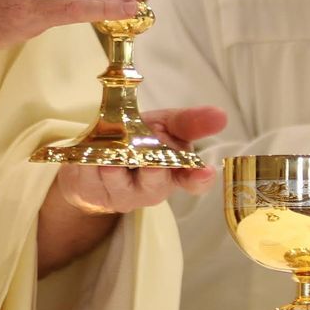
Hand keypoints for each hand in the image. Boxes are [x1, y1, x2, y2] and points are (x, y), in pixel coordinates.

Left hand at [37, 105, 226, 274]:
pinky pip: (90, 175)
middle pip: (154, 183)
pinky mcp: (92, 192)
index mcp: (175, 173)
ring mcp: (121, 194)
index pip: (193, 183)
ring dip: (115, 161)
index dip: (199, 179)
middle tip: (150, 147)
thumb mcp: (164, 125)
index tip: (205, 171)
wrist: (97, 157)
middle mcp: (151, 189)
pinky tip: (90, 152)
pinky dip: (90, 161)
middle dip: (152, 166)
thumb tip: (220, 114)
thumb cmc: (139, 139)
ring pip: (118, 179)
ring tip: (111, 151)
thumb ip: (188, 122)